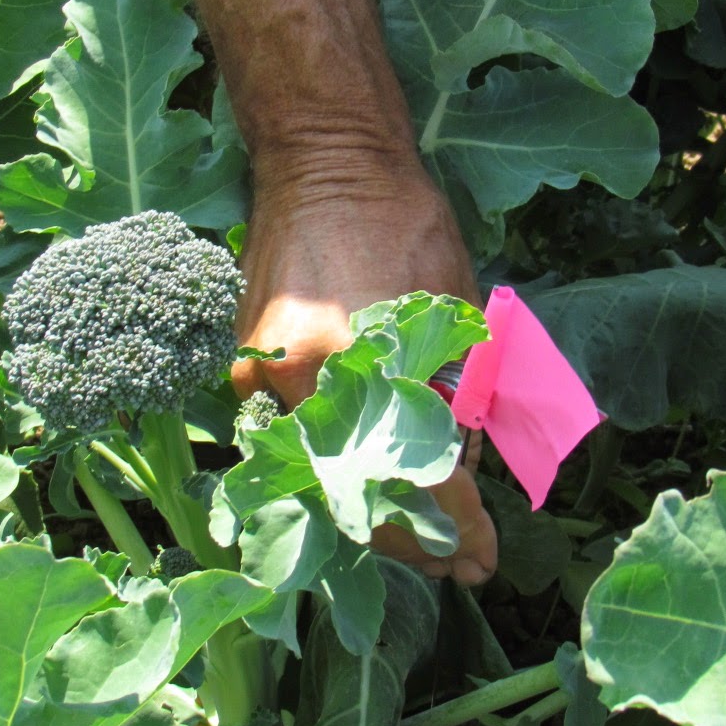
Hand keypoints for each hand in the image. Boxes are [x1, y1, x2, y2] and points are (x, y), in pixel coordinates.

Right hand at [231, 153, 496, 585]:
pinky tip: (354, 487)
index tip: (481, 559)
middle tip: (450, 562)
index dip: (456, 528)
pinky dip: (318, 466)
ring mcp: (267, 375)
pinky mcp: (244, 364)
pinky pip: (283, 438)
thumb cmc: (407, 224)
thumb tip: (459, 475)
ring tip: (408, 537)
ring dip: (363, 513)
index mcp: (374, 364)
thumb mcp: (459, 317)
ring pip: (316, 478)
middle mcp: (311, 381)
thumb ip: (457, 401)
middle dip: (409, 540)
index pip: (421, 479)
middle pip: (360, 497)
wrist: (325, 162)